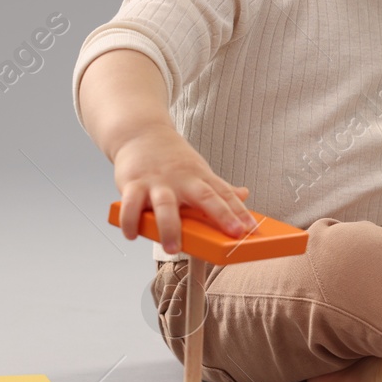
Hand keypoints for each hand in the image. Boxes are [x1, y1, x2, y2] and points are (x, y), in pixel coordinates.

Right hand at [111, 127, 252, 253]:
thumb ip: (219, 188)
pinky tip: (132, 235)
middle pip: (204, 196)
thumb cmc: (171, 158)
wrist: (140, 132)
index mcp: (200, 177)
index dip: (239, 212)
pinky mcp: (133, 183)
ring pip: (165, 204)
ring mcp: (157, 181)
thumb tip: (244, 194)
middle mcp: (181, 179)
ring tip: (173, 249)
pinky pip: (130, 204)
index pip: (225, 195)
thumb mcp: (198, 170)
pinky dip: (130, 220)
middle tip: (232, 235)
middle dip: (220, 215)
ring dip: (169, 227)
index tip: (251, 228)